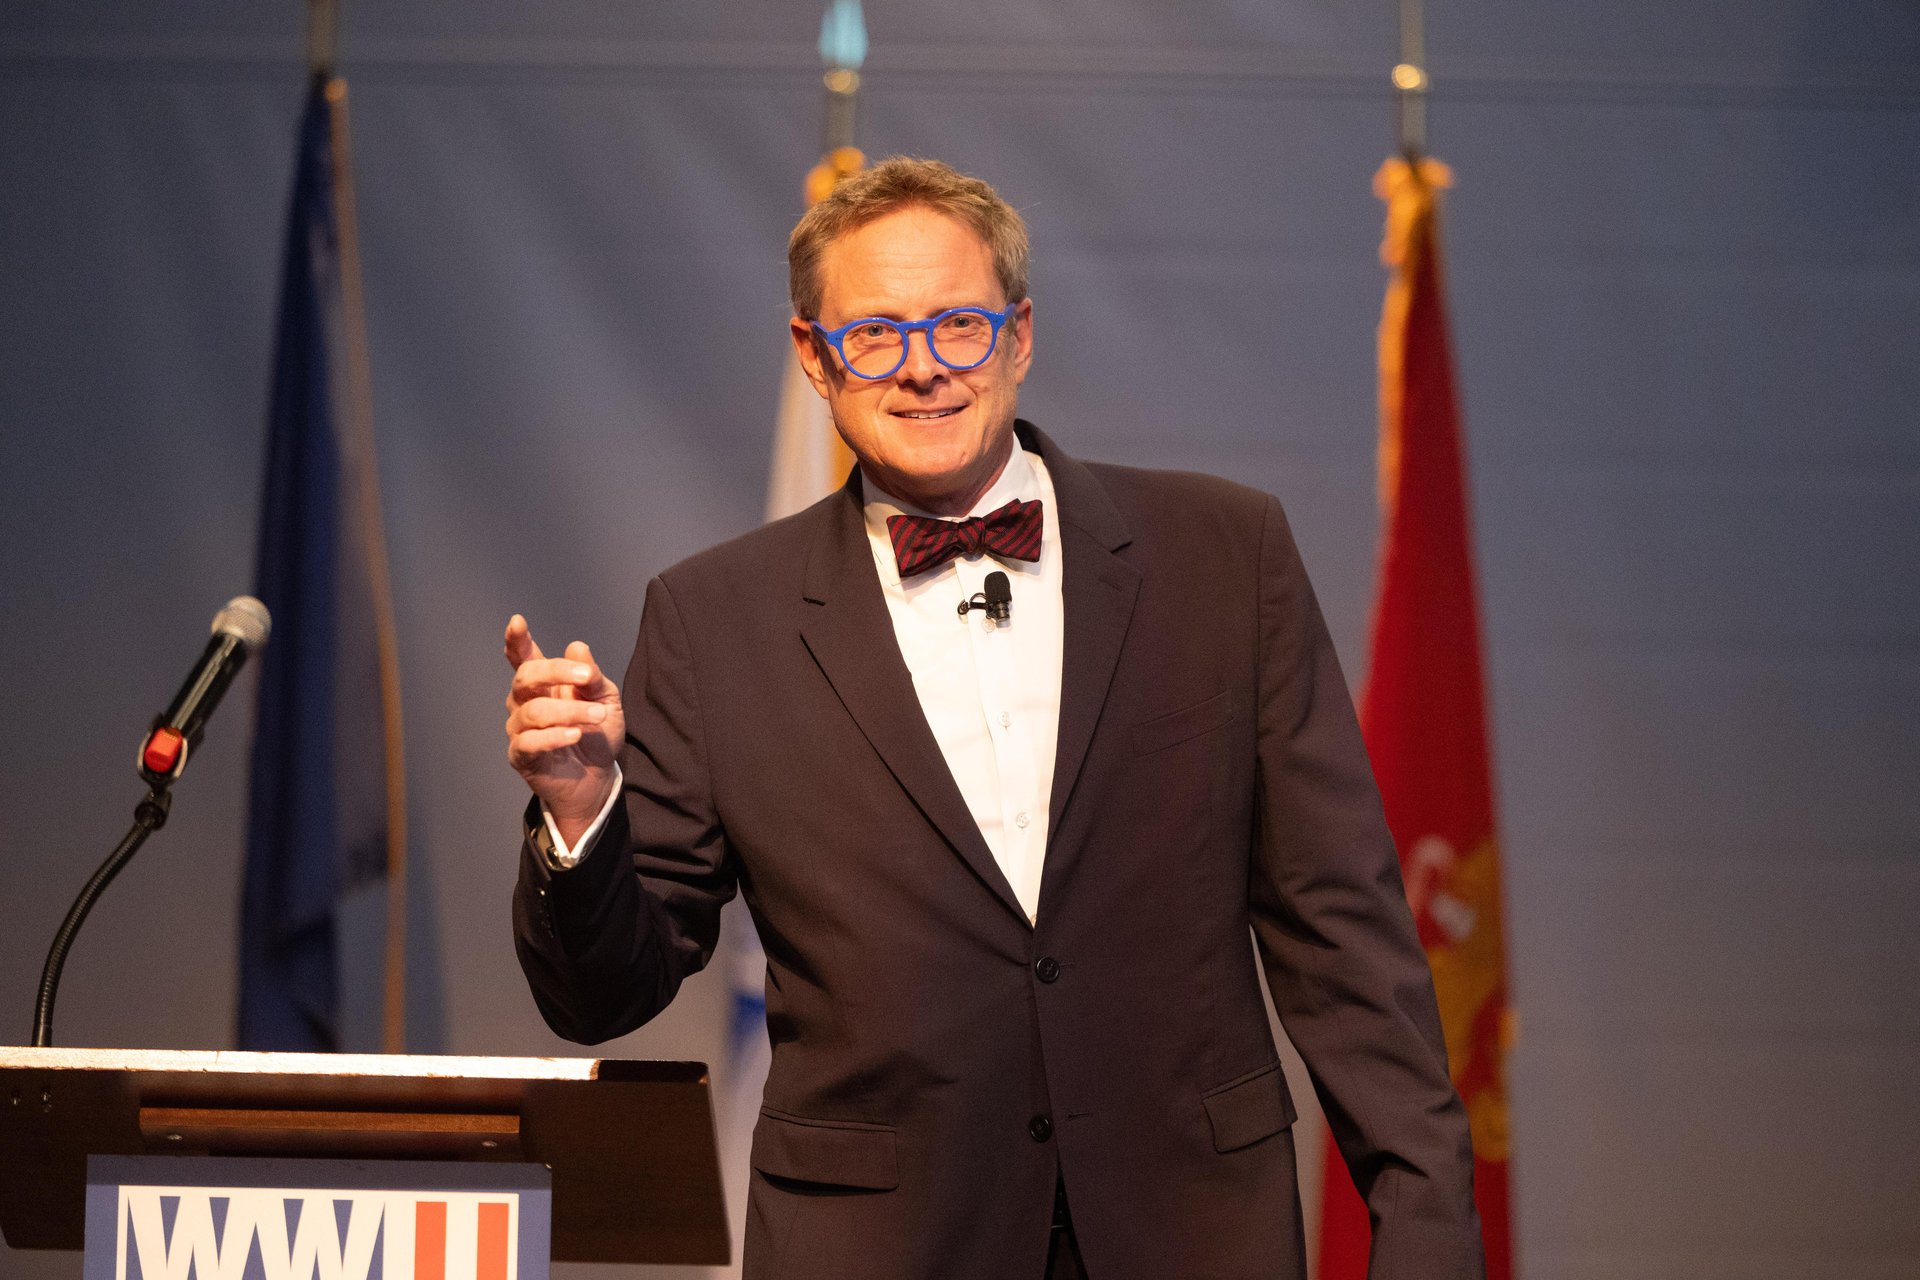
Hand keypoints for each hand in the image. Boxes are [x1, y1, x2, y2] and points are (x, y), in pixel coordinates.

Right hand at [503, 614, 623, 842]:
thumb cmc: (597, 734)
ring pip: (534, 711)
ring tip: (596, 716)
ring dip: (569, 711)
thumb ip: (591, 676)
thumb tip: (577, 647)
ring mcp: (519, 728)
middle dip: (556, 672)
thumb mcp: (605, 700)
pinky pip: (530, 741)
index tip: (517, 622)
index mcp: (543, 684)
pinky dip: (554, 736)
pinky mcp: (520, 755)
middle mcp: (524, 702)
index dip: (516, 640)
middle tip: (587, 678)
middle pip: (526, 677)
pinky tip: (575, 735)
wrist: (597, 779)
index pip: (523, 658)